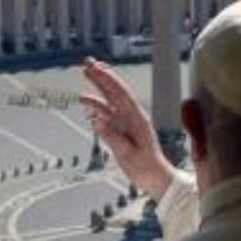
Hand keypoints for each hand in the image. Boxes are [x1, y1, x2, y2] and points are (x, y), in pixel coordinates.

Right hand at [79, 58, 175, 199]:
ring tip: (86, 74)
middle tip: (88, 63)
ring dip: (98, 87)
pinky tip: (87, 102)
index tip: (97, 68)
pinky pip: (107, 114)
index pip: (122, 94)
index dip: (109, 79)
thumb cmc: (146, 168)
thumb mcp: (129, 155)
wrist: (154, 178)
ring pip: (110, 100)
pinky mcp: (121, 129)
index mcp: (138, 119)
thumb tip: (97, 121)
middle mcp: (132, 117)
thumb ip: (113, 137)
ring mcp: (126, 122)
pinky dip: (97, 106)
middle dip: (102, 76)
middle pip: (115, 92)